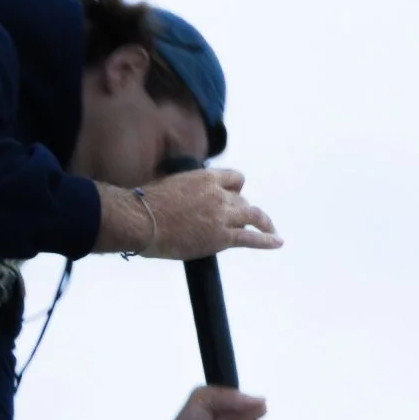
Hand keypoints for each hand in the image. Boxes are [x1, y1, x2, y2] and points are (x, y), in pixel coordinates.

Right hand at [97, 164, 279, 261]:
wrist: (141, 221)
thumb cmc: (144, 205)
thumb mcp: (167, 183)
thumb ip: (182, 187)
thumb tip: (176, 194)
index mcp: (205, 177)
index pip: (235, 179)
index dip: (236, 189)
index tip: (235, 197)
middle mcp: (218, 194)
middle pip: (243, 200)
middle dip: (242, 210)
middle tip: (240, 221)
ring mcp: (222, 215)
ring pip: (253, 216)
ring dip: (264, 222)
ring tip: (272, 230)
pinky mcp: (222, 237)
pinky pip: (252, 237)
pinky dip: (268, 240)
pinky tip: (278, 242)